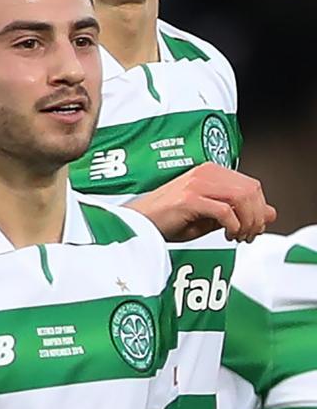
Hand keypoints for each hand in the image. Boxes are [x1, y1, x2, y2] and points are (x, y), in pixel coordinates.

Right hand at [126, 162, 276, 242]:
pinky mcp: (189, 199)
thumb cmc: (167, 220)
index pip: (251, 185)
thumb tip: (270, 213)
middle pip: (251, 190)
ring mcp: (196, 184)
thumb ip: (238, 213)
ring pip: (242, 198)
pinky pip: (225, 211)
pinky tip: (226, 235)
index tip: (254, 228)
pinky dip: (233, 226)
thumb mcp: (209, 216)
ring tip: (239, 236)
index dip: (260, 209)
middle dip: (257, 217)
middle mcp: (204, 173)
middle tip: (249, 235)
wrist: (138, 224)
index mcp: (209, 172)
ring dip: (247, 222)